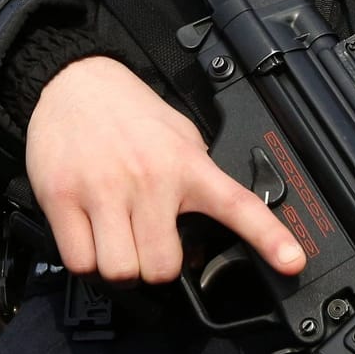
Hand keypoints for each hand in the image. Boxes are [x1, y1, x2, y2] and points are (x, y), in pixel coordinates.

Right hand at [26, 56, 305, 283]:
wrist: (74, 82)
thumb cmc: (130, 115)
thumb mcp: (181, 139)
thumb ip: (195, 186)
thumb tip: (199, 244)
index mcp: (187, 165)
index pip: (238, 205)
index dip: (270, 238)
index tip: (292, 262)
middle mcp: (148, 179)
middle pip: (162, 268)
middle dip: (157, 267)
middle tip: (150, 245)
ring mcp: (103, 190)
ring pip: (120, 271)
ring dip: (121, 267)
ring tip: (119, 241)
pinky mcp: (62, 198)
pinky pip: (79, 261)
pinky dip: (86, 261)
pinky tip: (91, 237)